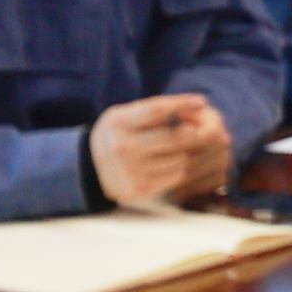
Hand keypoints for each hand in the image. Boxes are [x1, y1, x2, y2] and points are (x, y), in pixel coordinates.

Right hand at [93, 93, 234, 210]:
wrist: (90, 170)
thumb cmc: (116, 136)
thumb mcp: (123, 116)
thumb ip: (152, 110)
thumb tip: (195, 105)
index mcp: (118, 123)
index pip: (156, 110)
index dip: (181, 104)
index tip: (202, 102)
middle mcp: (122, 147)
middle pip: (172, 137)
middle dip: (192, 132)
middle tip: (200, 129)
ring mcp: (131, 170)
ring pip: (179, 158)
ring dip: (184, 152)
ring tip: (178, 148)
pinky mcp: (140, 189)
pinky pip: (175, 176)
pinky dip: (178, 168)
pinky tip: (170, 163)